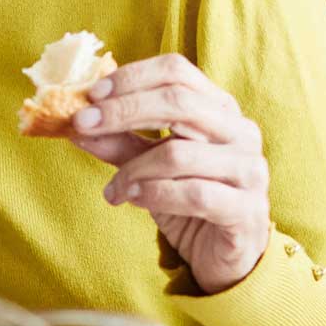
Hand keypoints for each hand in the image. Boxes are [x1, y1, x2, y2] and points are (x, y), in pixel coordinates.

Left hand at [69, 54, 270, 294]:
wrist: (225, 253)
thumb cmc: (188, 199)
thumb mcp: (147, 166)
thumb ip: (119, 142)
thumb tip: (76, 126)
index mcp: (219, 108)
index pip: (176, 72)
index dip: (132, 78)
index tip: (92, 95)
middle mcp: (240, 131)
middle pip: (179, 102)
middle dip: (123, 111)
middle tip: (81, 125)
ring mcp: (249, 169)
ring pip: (180, 154)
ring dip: (133, 169)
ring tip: (113, 188)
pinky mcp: (246, 209)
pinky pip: (195, 194)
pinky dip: (154, 195)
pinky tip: (132, 199)